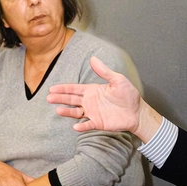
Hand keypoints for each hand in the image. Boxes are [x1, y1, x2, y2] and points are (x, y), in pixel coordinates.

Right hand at [47, 56, 161, 141]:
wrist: (137, 112)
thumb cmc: (129, 95)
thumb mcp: (118, 80)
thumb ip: (104, 71)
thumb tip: (93, 58)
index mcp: (93, 90)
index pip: (75, 89)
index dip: (64, 88)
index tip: (52, 88)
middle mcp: (90, 101)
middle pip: (72, 100)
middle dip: (60, 98)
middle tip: (48, 98)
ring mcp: (93, 113)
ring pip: (76, 112)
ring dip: (67, 112)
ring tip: (58, 111)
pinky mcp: (98, 123)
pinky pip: (87, 125)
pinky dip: (82, 126)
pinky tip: (75, 127)